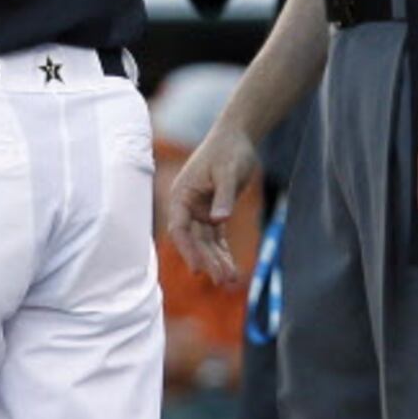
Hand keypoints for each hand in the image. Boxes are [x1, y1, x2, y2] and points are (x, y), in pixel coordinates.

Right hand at [168, 122, 260, 284]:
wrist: (238, 137)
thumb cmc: (229, 151)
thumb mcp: (228, 171)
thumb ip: (224, 196)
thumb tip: (219, 219)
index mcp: (182, 195)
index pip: (180, 228)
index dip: (188, 250)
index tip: (197, 268)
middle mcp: (188, 206)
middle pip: (194, 240)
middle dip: (207, 261)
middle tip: (222, 280)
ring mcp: (200, 210)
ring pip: (206, 242)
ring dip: (216, 260)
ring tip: (230, 281)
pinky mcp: (214, 212)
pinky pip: (217, 237)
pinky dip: (223, 252)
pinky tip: (231, 269)